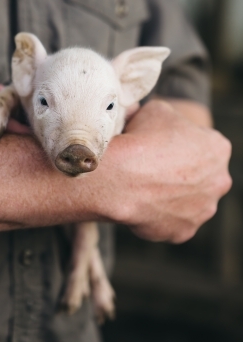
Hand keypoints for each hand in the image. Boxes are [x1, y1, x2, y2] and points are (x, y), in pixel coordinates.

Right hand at [97, 100, 231, 242]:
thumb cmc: (141, 139)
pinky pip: (172, 221)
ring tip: (144, 185)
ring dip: (172, 194)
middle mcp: (219, 181)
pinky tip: (142, 202)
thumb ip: (167, 117)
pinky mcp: (184, 231)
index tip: (160, 143)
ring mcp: (204, 210)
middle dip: (181, 171)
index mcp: (218, 148)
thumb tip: (154, 120)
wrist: (122, 178)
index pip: (202, 143)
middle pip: (201, 174)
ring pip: (189, 200)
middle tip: (152, 165)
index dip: (178, 142)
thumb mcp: (156, 110)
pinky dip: (159, 214)